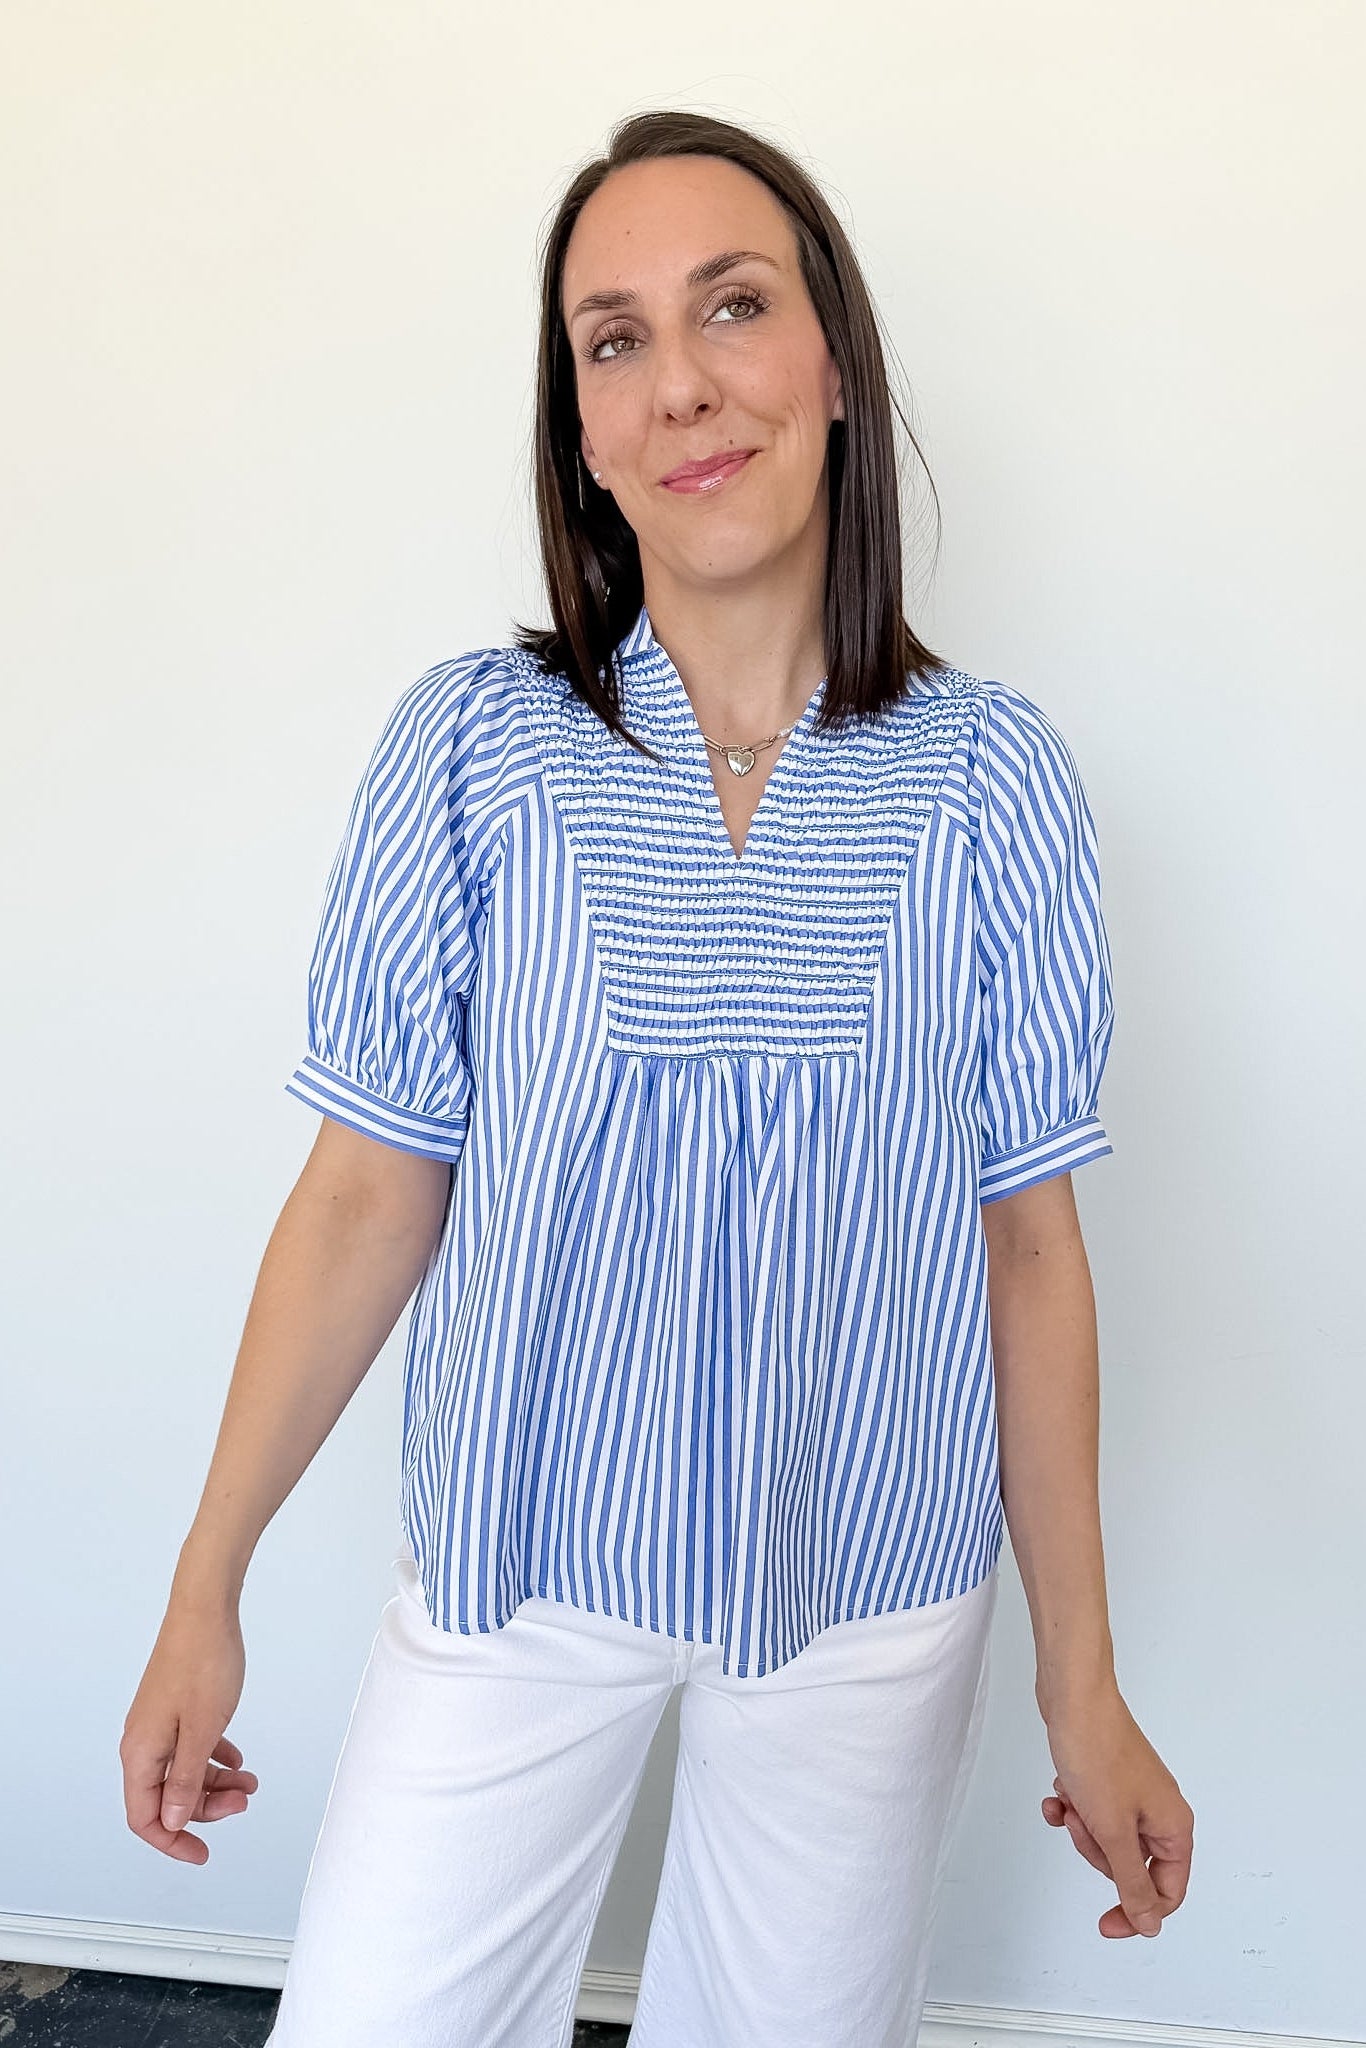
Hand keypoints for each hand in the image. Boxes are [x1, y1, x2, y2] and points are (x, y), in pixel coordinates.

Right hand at [121, 1594, 258, 1864]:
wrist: (205, 1610)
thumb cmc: (203, 1663)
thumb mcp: (201, 1730)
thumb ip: (185, 1780)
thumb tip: (172, 1820)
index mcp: (140, 1752)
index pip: (145, 1817)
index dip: (172, 1840)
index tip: (201, 1853)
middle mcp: (143, 1741)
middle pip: (168, 1797)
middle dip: (206, 1808)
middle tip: (244, 1802)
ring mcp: (159, 1724)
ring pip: (183, 1771)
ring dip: (214, 1784)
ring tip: (250, 1784)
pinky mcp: (174, 1708)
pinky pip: (190, 1746)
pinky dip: (213, 1757)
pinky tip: (237, 1760)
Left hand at [1040, 1682, 1192, 1938]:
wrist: (1073, 1698)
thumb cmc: (1097, 1757)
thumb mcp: (1114, 1832)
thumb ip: (1133, 1883)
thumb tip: (1150, 1924)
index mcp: (1174, 1827)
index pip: (1167, 1892)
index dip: (1138, 1911)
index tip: (1105, 1922)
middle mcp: (1158, 1811)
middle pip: (1131, 1865)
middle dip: (1098, 1851)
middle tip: (1083, 1824)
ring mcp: (1132, 1793)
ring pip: (1106, 1839)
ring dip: (1080, 1826)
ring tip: (1070, 1801)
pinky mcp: (1107, 1778)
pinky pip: (1091, 1811)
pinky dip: (1072, 1807)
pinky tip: (1057, 1794)